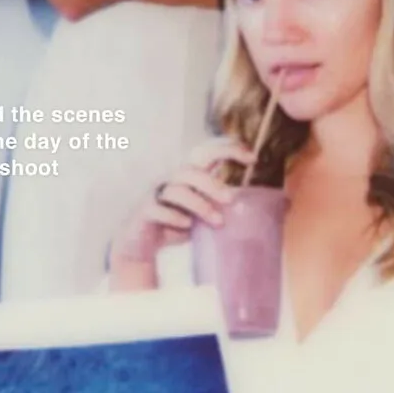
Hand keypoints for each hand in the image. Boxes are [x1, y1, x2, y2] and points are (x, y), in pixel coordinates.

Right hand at [110, 138, 253, 266]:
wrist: (141, 244)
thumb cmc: (175, 223)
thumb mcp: (202, 211)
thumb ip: (218, 203)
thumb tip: (251, 203)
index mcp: (188, 175)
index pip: (207, 152)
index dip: (229, 148)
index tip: (252, 158)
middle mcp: (172, 180)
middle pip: (190, 170)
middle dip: (213, 183)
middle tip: (232, 199)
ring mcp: (156, 194)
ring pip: (177, 190)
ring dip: (200, 205)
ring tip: (218, 222)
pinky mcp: (144, 211)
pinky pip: (158, 208)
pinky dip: (174, 216)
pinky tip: (187, 226)